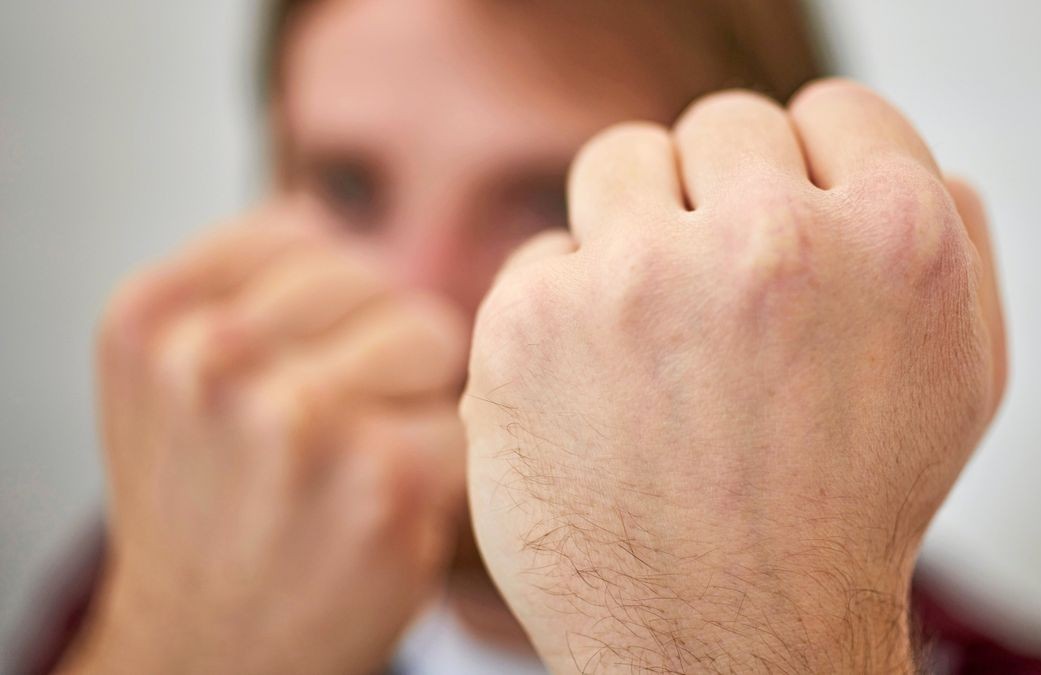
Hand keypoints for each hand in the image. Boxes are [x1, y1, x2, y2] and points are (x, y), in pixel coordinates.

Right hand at [66, 201, 468, 674]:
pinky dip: (445, 458)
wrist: (210, 650)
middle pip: (377, 279)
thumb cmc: (207, 507)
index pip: (305, 232)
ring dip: (416, 397)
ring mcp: (296, 419)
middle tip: (332, 431)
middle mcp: (212, 359)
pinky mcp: (383, 479)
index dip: (327, 305)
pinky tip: (389, 505)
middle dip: (377, 346)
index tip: (298, 368)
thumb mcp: (169, 379)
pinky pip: (463, 413)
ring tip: (358, 462)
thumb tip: (322, 211)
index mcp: (152, 318)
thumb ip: (234, 283)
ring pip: (430, 333)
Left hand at [462, 80, 1005, 672]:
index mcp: (894, 238)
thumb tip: (917, 164)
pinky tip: (596, 393)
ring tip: (655, 332)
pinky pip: (546, 258)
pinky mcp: (530, 323)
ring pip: (619, 165)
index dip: (813, 173)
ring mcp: (639, 280)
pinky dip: (565, 311)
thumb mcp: (962, 383)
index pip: (834, 113)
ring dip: (636, 230)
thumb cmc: (845, 517)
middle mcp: (769, 243)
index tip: (791, 228)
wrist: (729, 644)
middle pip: (723, 127)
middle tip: (722, 300)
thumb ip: (959, 247)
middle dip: (723, 200)